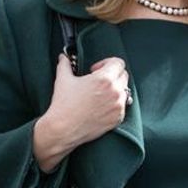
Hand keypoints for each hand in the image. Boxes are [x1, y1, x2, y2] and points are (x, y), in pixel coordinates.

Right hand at [32, 54, 129, 170]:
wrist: (63, 129)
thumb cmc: (63, 104)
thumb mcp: (63, 79)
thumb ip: (65, 64)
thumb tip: (63, 57)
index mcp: (104, 79)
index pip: (118, 63)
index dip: (106, 63)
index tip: (96, 70)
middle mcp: (115, 92)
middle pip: (123, 75)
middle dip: (112, 75)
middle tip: (97, 82)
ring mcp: (118, 106)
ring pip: (124, 91)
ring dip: (115, 89)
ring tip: (99, 95)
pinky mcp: (118, 119)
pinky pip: (122, 106)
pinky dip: (114, 104)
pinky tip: (100, 107)